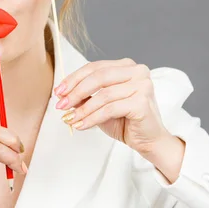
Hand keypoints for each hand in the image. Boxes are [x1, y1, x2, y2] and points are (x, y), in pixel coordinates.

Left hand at [54, 58, 170, 160]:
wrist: (149, 140)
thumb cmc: (126, 121)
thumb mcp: (100, 105)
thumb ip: (85, 96)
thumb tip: (63, 94)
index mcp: (127, 66)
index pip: (95, 67)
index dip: (74, 78)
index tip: (59, 91)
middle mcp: (137, 71)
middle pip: (99, 77)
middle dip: (76, 91)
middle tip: (61, 105)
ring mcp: (142, 85)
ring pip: (103, 95)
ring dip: (83, 109)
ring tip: (70, 119)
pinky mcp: (142, 102)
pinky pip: (110, 109)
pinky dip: (92, 118)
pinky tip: (82, 125)